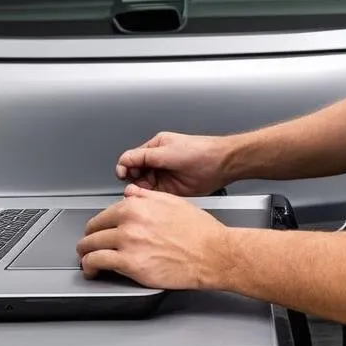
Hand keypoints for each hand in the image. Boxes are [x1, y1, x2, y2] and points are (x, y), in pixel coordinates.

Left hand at [77, 184, 230, 289]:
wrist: (213, 253)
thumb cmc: (199, 231)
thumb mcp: (172, 202)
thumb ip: (146, 198)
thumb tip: (130, 194)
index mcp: (138, 205)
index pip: (105, 214)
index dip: (99, 225)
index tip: (98, 231)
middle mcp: (130, 221)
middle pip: (94, 229)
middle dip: (88, 239)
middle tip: (88, 246)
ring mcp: (128, 242)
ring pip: (91, 246)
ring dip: (85, 254)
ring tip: (87, 260)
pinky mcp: (130, 264)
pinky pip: (98, 263)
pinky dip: (90, 267)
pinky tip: (91, 271)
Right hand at [115, 131, 232, 196]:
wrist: (221, 165)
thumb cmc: (200, 152)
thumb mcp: (167, 152)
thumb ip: (143, 156)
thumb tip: (124, 161)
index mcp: (155, 147)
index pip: (131, 157)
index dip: (126, 167)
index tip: (124, 175)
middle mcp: (158, 161)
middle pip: (136, 173)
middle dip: (134, 180)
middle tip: (136, 186)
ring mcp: (164, 176)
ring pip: (144, 186)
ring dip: (142, 190)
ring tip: (145, 192)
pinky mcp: (171, 190)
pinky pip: (155, 195)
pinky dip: (151, 198)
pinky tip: (152, 198)